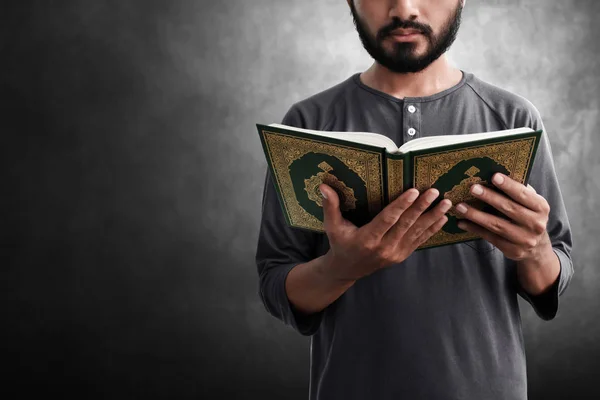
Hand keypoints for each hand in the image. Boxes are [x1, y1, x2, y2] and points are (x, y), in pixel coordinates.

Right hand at [318, 183, 451, 280]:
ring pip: (416, 233)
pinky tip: (442, 218)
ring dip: (432, 217)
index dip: (402, 205)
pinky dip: (432, 229)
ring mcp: (395, 254)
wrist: (346, 270)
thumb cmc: (340, 244)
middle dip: (422, 207)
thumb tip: (324, 187)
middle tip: (434, 192)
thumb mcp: (332, 226)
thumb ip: (330, 207)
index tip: (414, 191)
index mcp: (367, 239)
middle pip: (406, 225)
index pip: (388, 220)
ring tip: (445, 203)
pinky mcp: (402, 256)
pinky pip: (419, 241)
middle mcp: (384, 248)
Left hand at [453, 172, 550, 260]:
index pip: (523, 194)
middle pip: (509, 209)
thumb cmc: (528, 217)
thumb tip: (495, 176)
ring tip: (460, 207)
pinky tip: (462, 222)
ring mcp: (525, 239)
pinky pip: (490, 237)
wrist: (537, 248)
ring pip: (496, 225)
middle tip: (473, 188)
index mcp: (541, 208)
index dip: (509, 185)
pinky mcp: (513, 250)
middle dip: (489, 197)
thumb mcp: (531, 204)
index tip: (494, 176)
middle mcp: (536, 224)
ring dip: (476, 215)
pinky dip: (475, 229)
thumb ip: (519, 192)